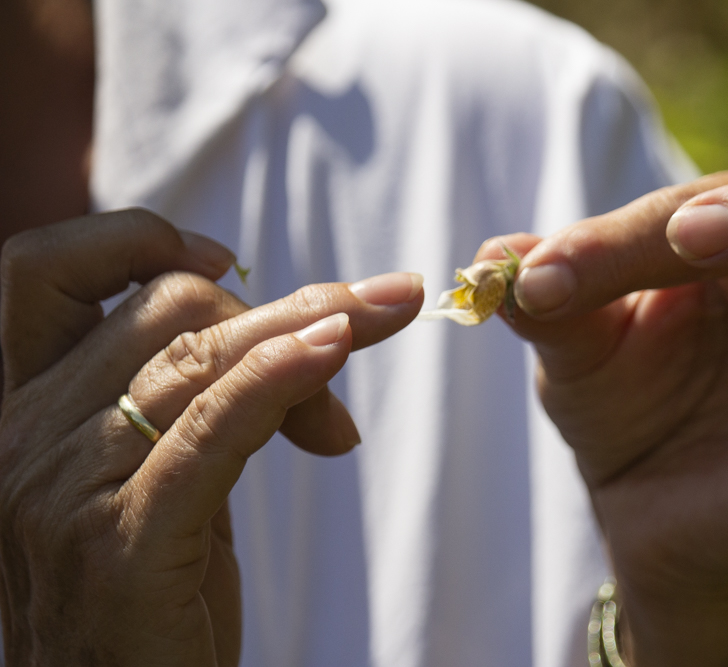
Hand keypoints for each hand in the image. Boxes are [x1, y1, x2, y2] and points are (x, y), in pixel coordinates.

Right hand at [0, 210, 422, 665]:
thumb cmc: (151, 599)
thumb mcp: (167, 479)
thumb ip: (202, 403)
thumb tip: (303, 335)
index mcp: (26, 410)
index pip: (44, 271)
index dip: (134, 238)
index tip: (229, 260)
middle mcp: (27, 436)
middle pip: (167, 308)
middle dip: (285, 304)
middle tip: (373, 314)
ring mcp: (63, 489)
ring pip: (202, 357)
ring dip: (313, 325)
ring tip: (386, 316)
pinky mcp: (122, 542)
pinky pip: (213, 426)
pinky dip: (282, 377)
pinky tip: (336, 348)